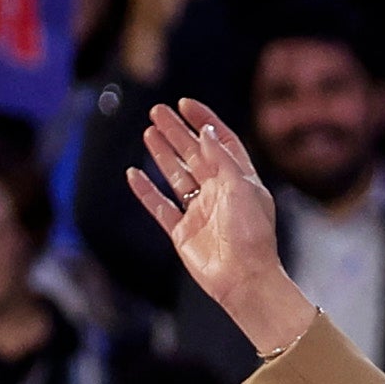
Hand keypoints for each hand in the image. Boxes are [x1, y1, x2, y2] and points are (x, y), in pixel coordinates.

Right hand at [122, 98, 301, 354]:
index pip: (221, 142)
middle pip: (195, 154)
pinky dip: (146, 191)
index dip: (205, 121)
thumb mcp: (241, 187)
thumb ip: (221, 158)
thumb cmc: (251, 234)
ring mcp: (200, 212)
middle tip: (158, 111)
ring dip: (163, 153)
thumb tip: (205, 131)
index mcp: (240, 180)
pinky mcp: (183, 233)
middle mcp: (220, 193)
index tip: (185, 104)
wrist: (244, 280)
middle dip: (177, 132)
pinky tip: (133, 174)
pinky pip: (160, 207)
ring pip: (177, 176)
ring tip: (149, 131)